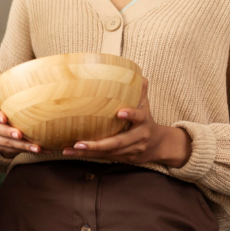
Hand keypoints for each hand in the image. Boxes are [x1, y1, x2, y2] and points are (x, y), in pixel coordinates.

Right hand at [0, 101, 46, 157]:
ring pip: (7, 143)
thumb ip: (15, 100)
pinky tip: (41, 150)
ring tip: (37, 148)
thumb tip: (36, 93)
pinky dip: (27, 150)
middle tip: (20, 135)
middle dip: (9, 133)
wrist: (1, 123)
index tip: (4, 118)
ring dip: (23, 146)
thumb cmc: (8, 109)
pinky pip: (13, 151)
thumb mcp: (8, 102)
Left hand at [62, 78, 190, 167]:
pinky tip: (72, 152)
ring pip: (109, 153)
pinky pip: (105, 158)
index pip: (139, 117)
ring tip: (70, 148)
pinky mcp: (124, 159)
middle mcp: (139, 138)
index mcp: (144, 122)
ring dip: (89, 152)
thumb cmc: (146, 120)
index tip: (120, 113)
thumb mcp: (145, 104)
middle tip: (79, 142)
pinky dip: (89, 156)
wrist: (158, 145)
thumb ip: (140, 89)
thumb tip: (133, 71)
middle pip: (119, 142)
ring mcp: (131, 151)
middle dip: (98, 144)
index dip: (131, 115)